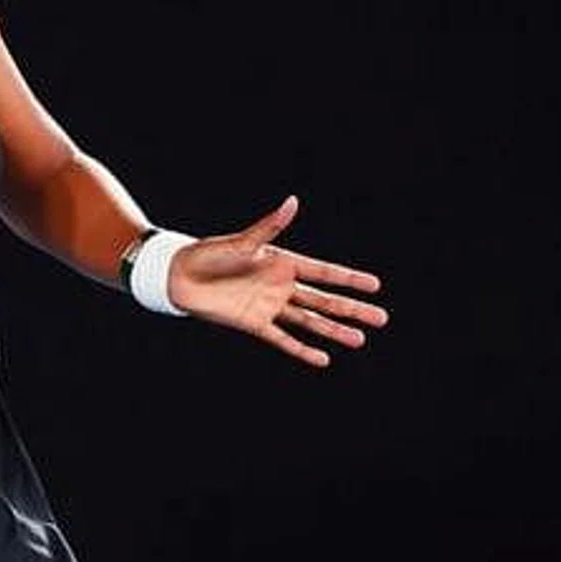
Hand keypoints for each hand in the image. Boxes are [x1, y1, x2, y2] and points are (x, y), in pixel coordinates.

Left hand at [169, 195, 388, 367]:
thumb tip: (292, 202)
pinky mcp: (253, 323)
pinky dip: (301, 349)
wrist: (178, 276)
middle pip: (324, 300)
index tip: (375, 285)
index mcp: (282, 262)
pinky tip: (323, 358)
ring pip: (309, 321)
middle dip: (352, 309)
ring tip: (360, 340)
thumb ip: (268, 228)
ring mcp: (269, 305)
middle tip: (382, 319)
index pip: (324, 272)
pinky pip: (282, 339)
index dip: (349, 279)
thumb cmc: (208, 253)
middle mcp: (280, 285)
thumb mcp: (241, 242)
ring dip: (334, 331)